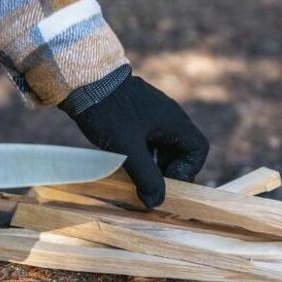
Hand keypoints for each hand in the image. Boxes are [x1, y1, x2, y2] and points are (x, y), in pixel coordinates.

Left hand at [68, 74, 208, 207]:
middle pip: (181, 150)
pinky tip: (124, 162)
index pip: (198, 149)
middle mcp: (168, 115)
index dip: (188, 170)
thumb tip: (156, 203)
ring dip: (154, 164)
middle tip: (149, 185)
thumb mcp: (129, 149)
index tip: (166, 182)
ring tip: (136, 177)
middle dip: (169, 171)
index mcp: (174, 121)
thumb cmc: (109, 112)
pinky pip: (147, 138)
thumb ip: (146, 177)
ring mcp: (151, 113)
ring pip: (162, 145)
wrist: (82, 79)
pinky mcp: (135, 114)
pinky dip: (141, 153)